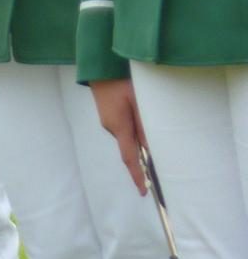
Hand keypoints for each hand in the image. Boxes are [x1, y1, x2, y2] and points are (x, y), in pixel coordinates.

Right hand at [91, 78, 148, 194]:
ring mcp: (108, 121)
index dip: (137, 175)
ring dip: (140, 140)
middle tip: (159, 165)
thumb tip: (151, 148)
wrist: (99, 66)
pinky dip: (134, 131)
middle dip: (143, 157)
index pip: (129, 157)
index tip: (144, 191)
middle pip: (130, 148)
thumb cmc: (120, 80)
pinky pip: (124, 129)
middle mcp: (111, 127)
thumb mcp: (138, 101)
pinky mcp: (109, 115)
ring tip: (154, 134)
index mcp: (118, 126)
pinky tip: (141, 120)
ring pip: (128, 137)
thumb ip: (144, 125)